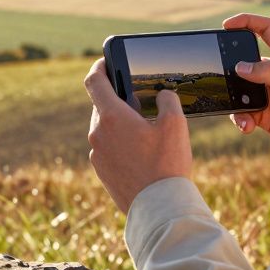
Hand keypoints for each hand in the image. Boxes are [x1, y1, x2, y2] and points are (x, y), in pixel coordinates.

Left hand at [83, 58, 192, 213]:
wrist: (158, 208)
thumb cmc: (167, 164)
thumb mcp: (176, 124)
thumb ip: (168, 100)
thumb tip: (162, 95)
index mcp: (111, 116)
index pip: (93, 81)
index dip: (99, 66)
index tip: (107, 62)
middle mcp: (97, 133)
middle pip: (101, 105)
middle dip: (118, 99)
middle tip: (139, 100)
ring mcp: (96, 154)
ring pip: (104, 128)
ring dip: (119, 123)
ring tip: (144, 129)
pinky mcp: (101, 171)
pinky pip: (107, 148)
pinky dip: (119, 142)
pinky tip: (140, 151)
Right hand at [222, 13, 269, 168]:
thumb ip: (269, 73)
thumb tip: (240, 66)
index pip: (267, 29)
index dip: (247, 21)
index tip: (226, 25)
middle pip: (247, 60)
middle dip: (231, 67)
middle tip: (220, 76)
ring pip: (241, 89)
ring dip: (235, 100)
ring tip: (241, 113)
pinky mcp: (266, 115)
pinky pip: (244, 111)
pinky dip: (240, 118)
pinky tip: (247, 127)